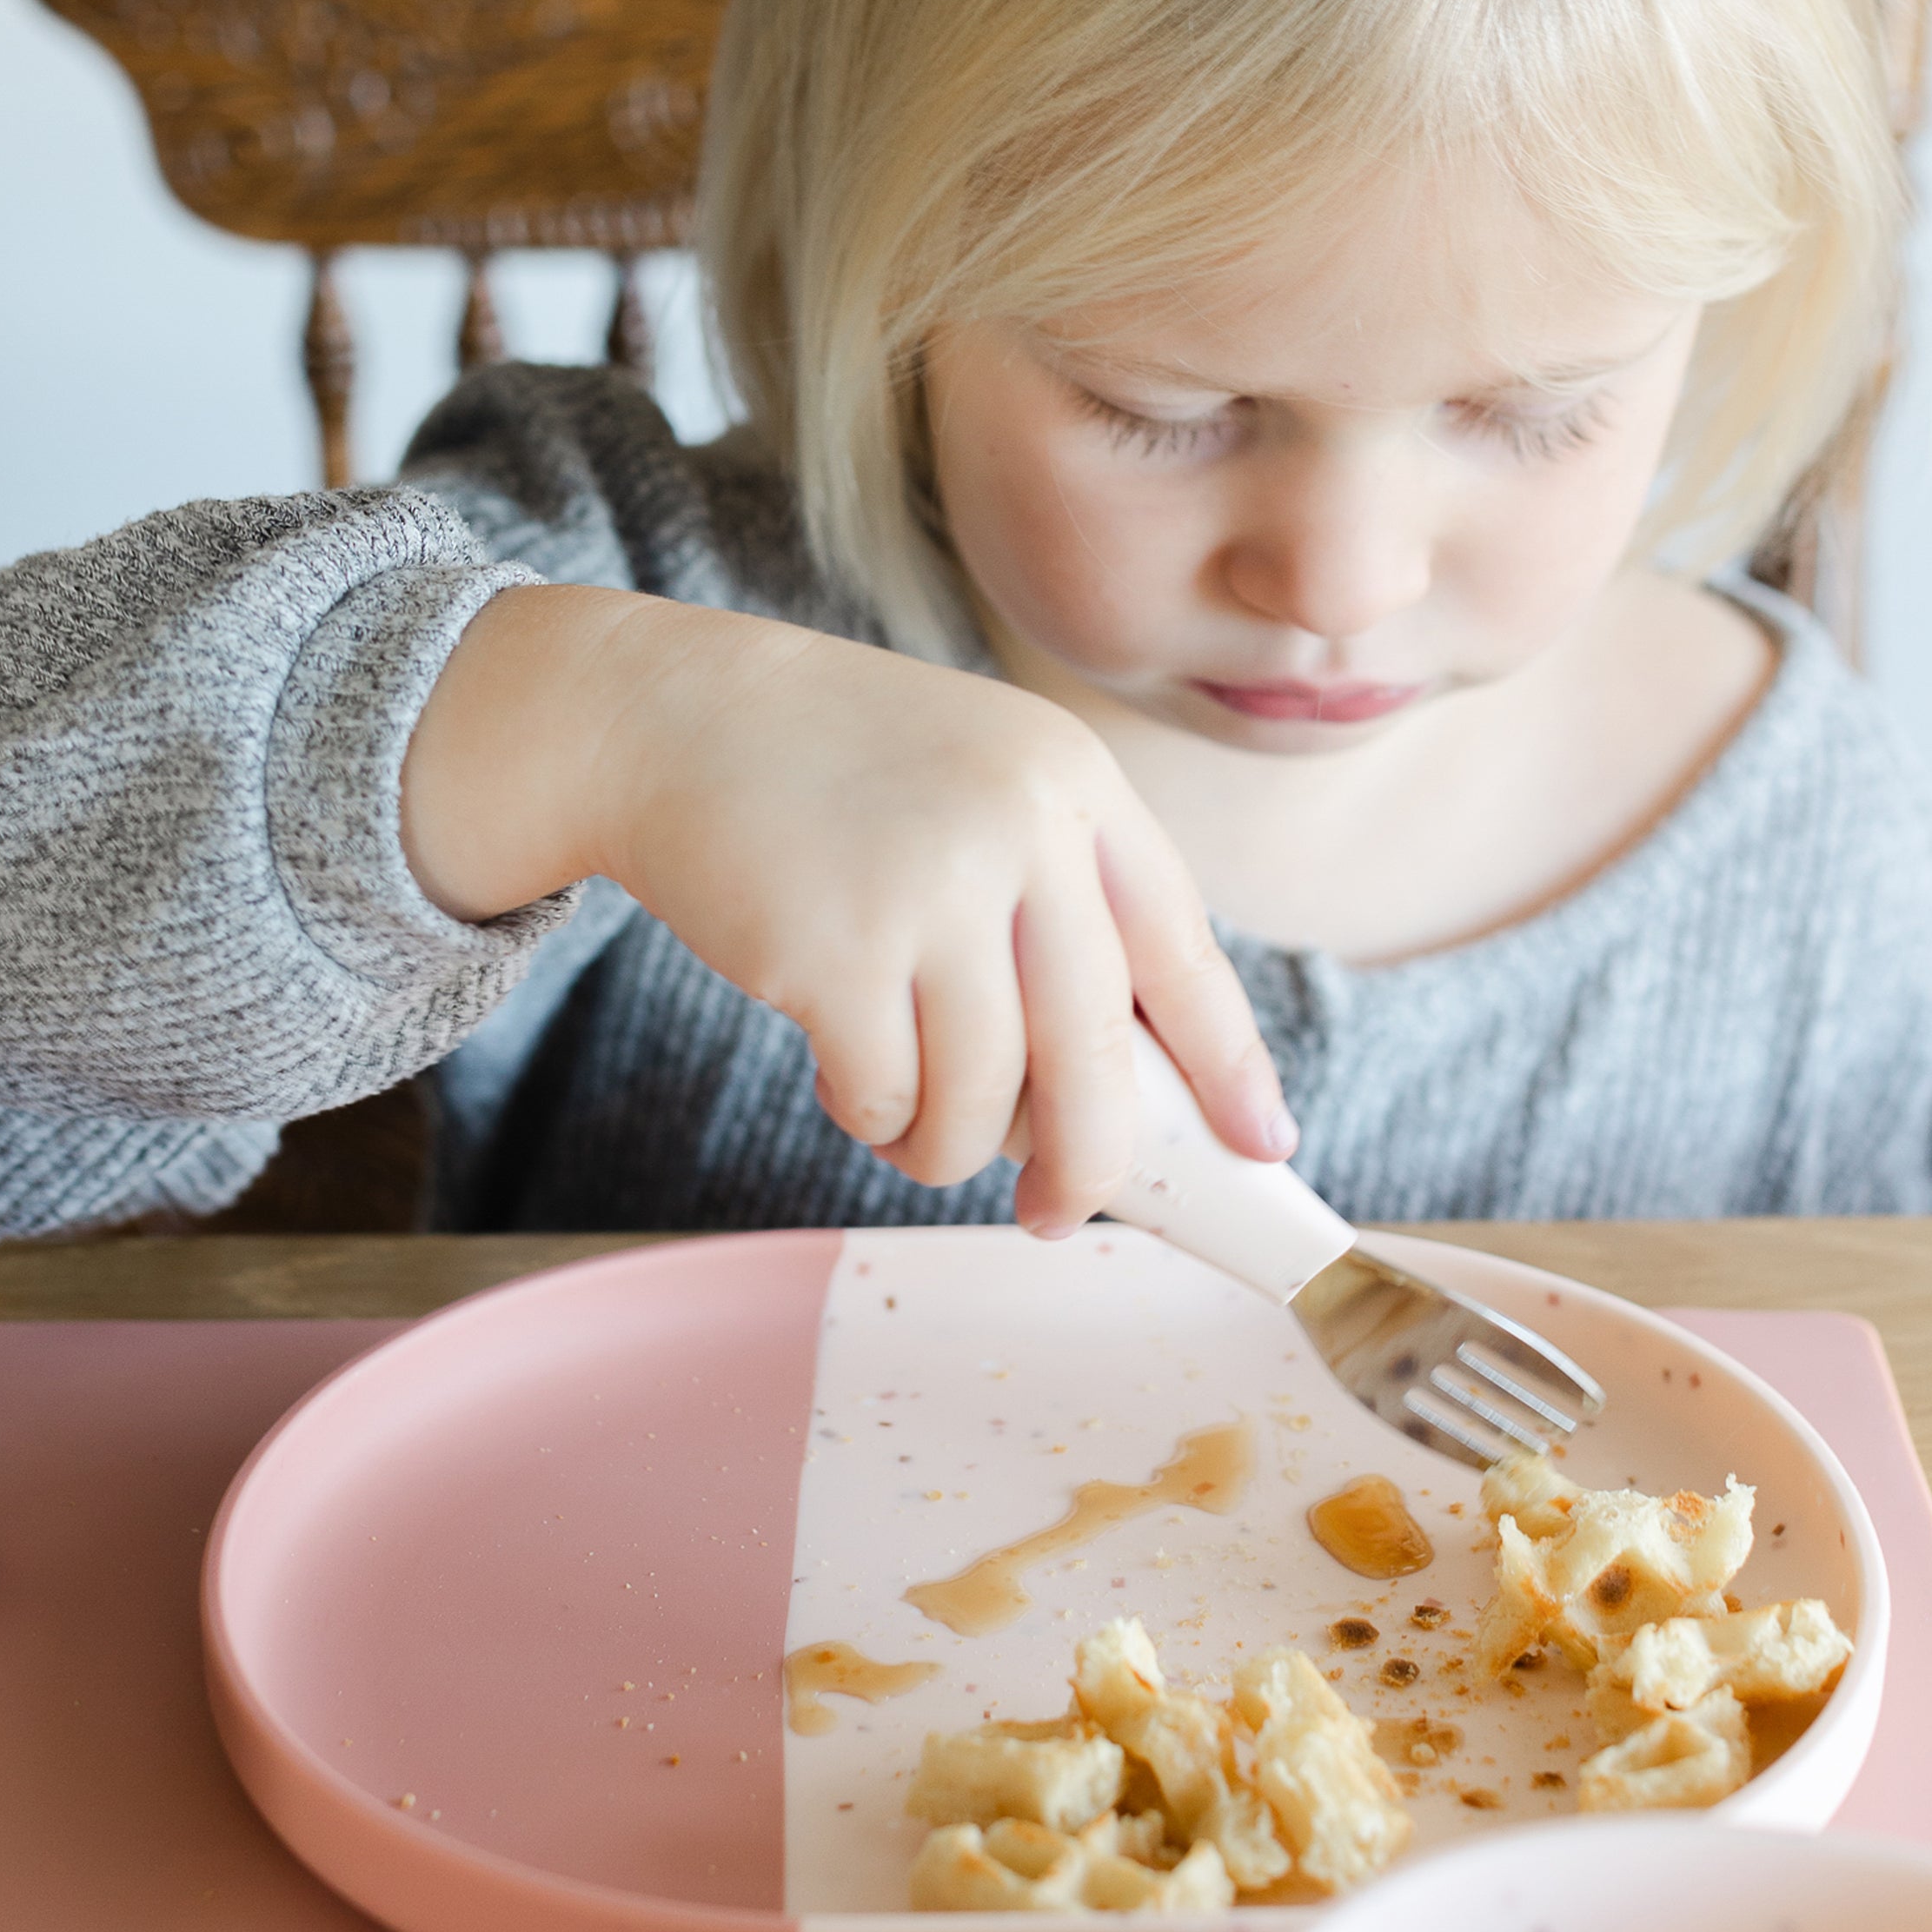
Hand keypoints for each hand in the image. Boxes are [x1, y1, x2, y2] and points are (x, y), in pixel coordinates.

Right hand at [402, 585, 1294, 1231]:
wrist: (671, 718)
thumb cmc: (838, 780)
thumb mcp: (984, 789)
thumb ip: (1062, 908)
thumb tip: (1123, 1095)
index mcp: (1076, 786)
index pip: (1183, 951)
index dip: (1226, 1063)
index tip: (1260, 1145)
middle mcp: (1021, 826)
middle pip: (1097, 1055)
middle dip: (1088, 1162)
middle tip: (1063, 1213)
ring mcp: (928, 884)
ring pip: (984, 1098)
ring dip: (947, 1145)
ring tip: (907, 1120)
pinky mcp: (834, 948)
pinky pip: (888, 1099)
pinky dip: (871, 1117)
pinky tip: (845, 1078)